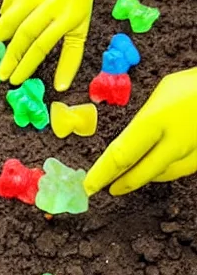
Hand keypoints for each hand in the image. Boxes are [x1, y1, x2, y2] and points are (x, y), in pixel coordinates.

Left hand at [85, 69, 196, 195]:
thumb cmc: (195, 86)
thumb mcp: (163, 92)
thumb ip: (147, 118)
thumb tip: (137, 133)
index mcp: (155, 121)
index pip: (122, 154)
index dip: (103, 172)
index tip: (88, 184)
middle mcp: (174, 143)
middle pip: (141, 172)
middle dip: (119, 182)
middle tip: (101, 188)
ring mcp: (192, 154)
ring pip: (161, 174)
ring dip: (140, 179)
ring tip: (123, 182)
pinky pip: (179, 170)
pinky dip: (162, 172)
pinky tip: (154, 172)